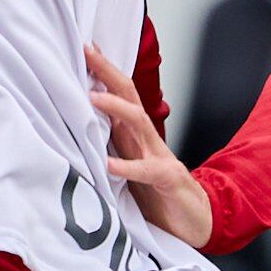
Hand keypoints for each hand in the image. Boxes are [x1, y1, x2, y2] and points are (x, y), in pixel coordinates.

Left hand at [85, 44, 213, 249]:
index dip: (103, 72)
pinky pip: (148, 170)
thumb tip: (74, 132)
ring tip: (92, 99)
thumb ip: (108, 149)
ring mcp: (159, 157)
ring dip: (116, 109)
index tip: (84, 49)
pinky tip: (109, 165)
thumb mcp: (127, 167)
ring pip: (139, 123)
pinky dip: (128, 167)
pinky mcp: (168, 181)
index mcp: (134, 136)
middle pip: (129, 96)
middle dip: (108, 73)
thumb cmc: (156, 195)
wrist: (195, 221)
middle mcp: (146, 140)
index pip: (120, 95)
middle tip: (87, 53)